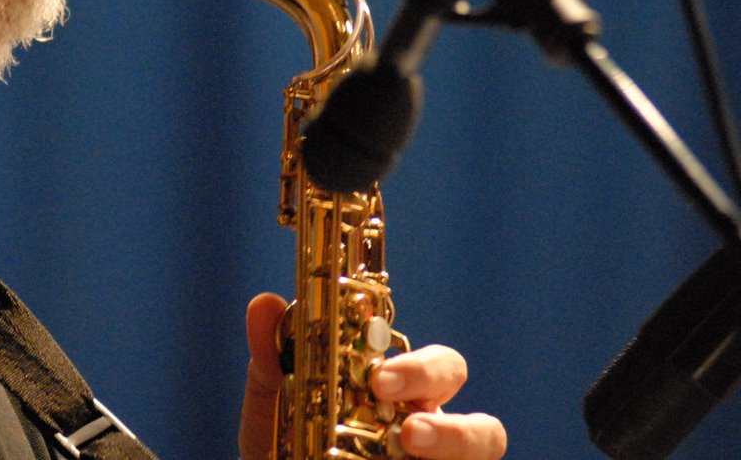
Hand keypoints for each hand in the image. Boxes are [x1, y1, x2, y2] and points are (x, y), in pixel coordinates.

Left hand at [239, 292, 506, 459]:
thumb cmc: (288, 454)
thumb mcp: (271, 416)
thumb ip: (270, 365)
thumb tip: (265, 304)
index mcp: (393, 392)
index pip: (425, 359)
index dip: (413, 360)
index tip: (376, 373)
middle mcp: (423, 420)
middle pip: (456, 381)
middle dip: (429, 377)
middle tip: (384, 391)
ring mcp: (436, 456)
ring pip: (484, 438)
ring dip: (455, 435)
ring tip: (412, 442)